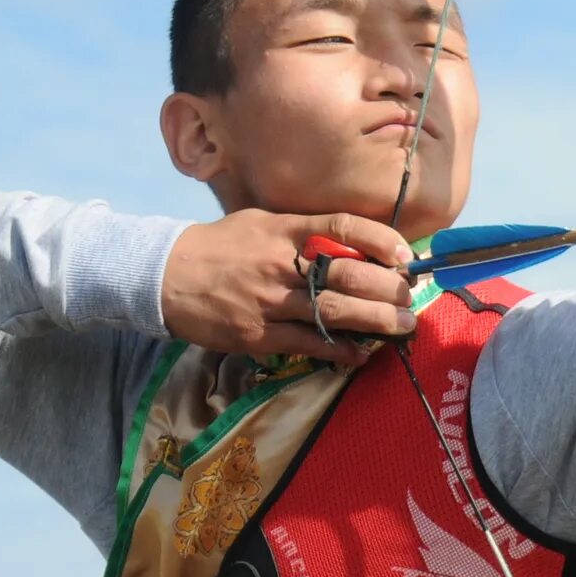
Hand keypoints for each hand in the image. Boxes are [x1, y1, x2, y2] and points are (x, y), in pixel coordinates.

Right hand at [159, 210, 421, 363]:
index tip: (404, 255)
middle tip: (410, 297)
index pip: (342, 228)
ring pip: (334, 312)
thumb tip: (352, 244)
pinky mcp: (259, 333)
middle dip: (387, 289)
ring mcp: (271, 301)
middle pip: (347, 275)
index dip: (380, 240)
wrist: (165, 275)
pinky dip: (339, 349)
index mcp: (284, 230)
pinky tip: (361, 353)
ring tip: (402, 326)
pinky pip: (309, 343)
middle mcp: (281, 263)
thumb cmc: (220, 246)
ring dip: (375, 321)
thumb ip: (303, 231)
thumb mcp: (262, 223)